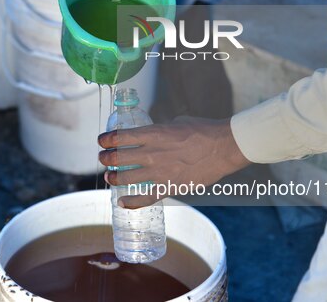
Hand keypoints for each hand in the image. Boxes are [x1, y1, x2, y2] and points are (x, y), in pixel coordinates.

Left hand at [98, 116, 250, 207]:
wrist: (223, 147)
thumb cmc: (203, 131)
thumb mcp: (177, 123)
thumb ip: (161, 130)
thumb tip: (152, 134)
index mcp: (153, 134)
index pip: (120, 137)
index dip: (106, 139)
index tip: (102, 141)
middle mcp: (152, 153)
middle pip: (118, 158)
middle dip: (106, 158)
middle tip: (103, 158)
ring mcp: (159, 172)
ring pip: (125, 178)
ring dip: (114, 178)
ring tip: (110, 177)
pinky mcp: (170, 187)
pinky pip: (145, 198)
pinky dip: (131, 202)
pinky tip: (123, 202)